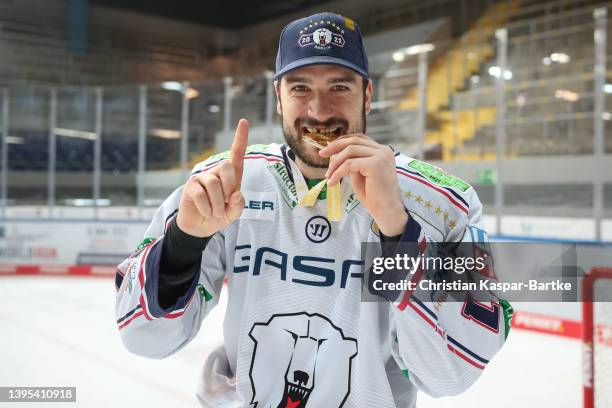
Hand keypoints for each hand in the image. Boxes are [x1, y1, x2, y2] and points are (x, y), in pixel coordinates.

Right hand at [176, 119, 247, 237]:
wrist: (200, 228)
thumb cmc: (219, 216)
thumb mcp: (233, 213)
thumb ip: (238, 205)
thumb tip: (236, 193)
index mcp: (231, 176)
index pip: (236, 154)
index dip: (241, 138)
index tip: (243, 122)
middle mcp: (216, 172)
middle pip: (227, 167)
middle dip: (229, 188)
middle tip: (225, 204)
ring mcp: (203, 178)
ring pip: (214, 183)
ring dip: (217, 204)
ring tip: (216, 213)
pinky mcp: (191, 186)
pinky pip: (201, 194)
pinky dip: (207, 208)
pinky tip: (207, 213)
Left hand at [319, 134, 407, 235]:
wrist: (386, 211)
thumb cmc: (374, 196)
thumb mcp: (360, 174)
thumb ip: (353, 162)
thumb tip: (336, 154)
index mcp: (382, 151)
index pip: (359, 138)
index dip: (342, 141)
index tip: (328, 149)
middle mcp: (383, 150)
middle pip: (354, 141)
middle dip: (335, 147)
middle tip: (321, 154)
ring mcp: (381, 156)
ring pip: (350, 151)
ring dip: (335, 163)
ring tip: (328, 175)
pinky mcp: (375, 164)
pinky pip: (349, 164)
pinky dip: (338, 173)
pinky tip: (332, 182)